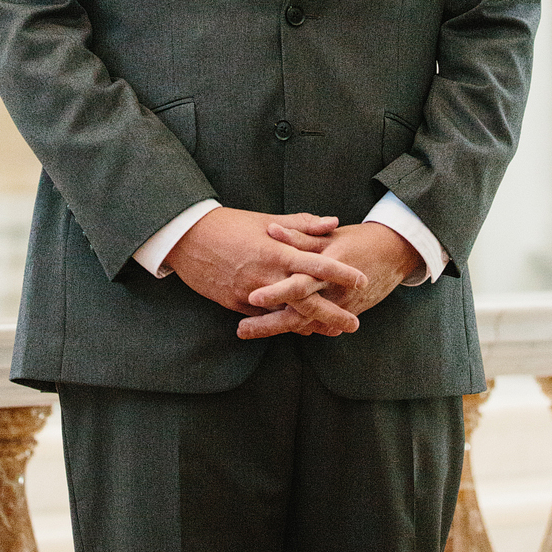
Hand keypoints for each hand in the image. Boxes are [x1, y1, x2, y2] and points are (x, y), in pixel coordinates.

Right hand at [166, 208, 366, 333]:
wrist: (188, 240)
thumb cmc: (232, 225)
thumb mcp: (269, 221)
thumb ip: (303, 225)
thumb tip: (333, 222)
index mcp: (277, 253)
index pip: (316, 265)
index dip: (340, 273)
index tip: (362, 280)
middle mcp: (266, 276)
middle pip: (306, 300)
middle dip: (332, 313)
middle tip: (355, 323)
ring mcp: (250, 294)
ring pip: (286, 315)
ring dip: (310, 324)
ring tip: (333, 331)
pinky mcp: (236, 305)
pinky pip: (265, 319)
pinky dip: (284, 324)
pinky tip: (301, 329)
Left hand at [240, 221, 421, 339]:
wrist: (397, 253)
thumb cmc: (361, 239)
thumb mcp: (331, 235)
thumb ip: (300, 236)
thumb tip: (271, 229)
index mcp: (330, 266)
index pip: (300, 284)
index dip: (276, 293)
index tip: (251, 298)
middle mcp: (335, 291)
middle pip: (298, 313)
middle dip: (268, 324)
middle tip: (240, 330)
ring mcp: (343, 305)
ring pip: (306, 324)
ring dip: (277, 328)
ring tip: (247, 331)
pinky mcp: (347, 312)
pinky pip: (319, 325)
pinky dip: (298, 328)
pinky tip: (276, 330)